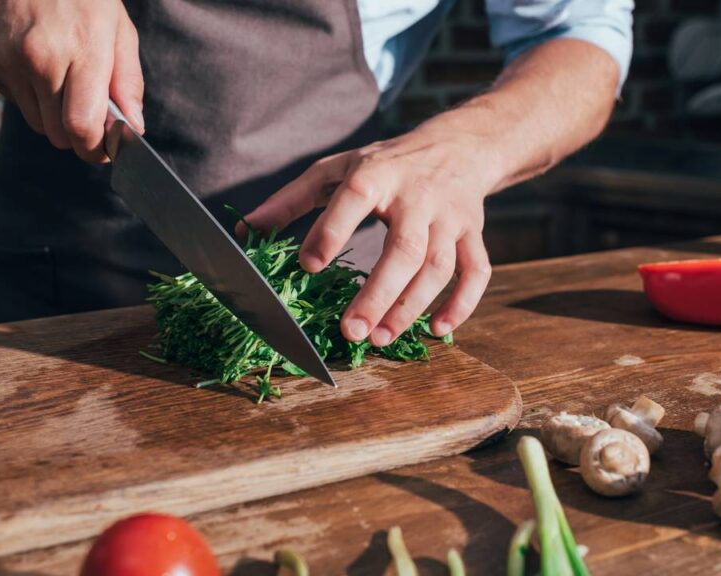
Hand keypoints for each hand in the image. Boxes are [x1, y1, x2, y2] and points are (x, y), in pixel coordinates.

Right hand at [0, 0, 143, 161]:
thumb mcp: (117, 26)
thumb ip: (127, 81)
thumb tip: (134, 127)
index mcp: (81, 50)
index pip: (81, 128)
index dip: (95, 149)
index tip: (105, 149)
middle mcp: (39, 60)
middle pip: (58, 134)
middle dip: (77, 135)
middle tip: (90, 115)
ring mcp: (7, 61)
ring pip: (36, 122)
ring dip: (53, 114)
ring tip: (63, 77)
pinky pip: (14, 99)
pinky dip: (29, 93)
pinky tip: (36, 61)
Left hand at [238, 118, 497, 346]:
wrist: (459, 145)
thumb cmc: (385, 164)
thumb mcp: (335, 169)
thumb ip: (291, 201)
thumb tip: (245, 232)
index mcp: (376, 174)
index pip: (354, 199)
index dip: (332, 231)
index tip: (309, 266)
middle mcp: (418, 195)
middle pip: (405, 248)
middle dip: (379, 293)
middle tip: (352, 331)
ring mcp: (451, 217)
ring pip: (439, 266)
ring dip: (412, 306)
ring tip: (381, 339)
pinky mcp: (473, 233)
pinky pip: (476, 271)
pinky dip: (463, 304)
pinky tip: (438, 330)